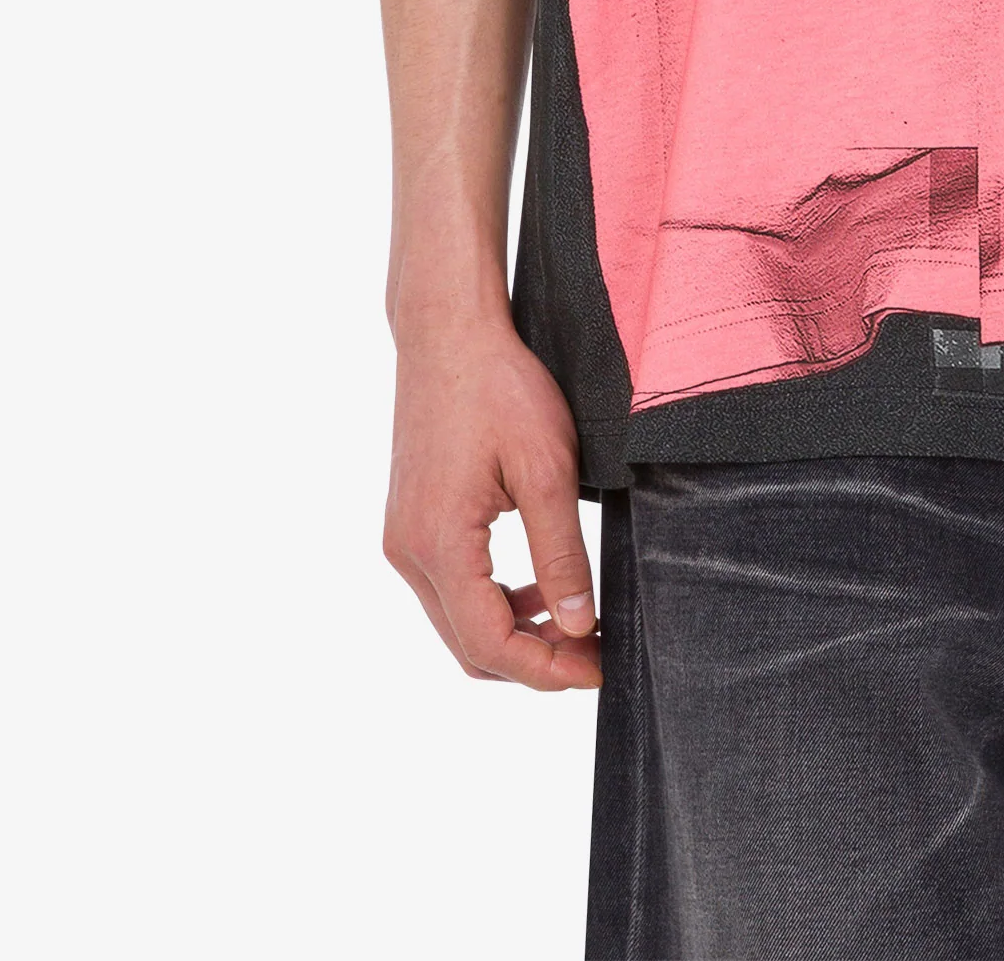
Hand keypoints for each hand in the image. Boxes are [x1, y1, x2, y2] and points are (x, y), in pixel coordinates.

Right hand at [383, 312, 601, 689]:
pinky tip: (536, 587)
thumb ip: (561, 552)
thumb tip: (578, 624)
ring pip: (457, 623)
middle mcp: (409, 553)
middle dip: (534, 661)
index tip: (600, 668)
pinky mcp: (410, 525)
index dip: (548, 670)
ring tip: (575, 623)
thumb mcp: (547, 467)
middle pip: (469, 647)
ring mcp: (403, 540)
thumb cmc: (499, 387)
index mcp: (439, 544)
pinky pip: (450, 590)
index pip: (490, 644)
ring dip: (514, 635)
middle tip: (595, 653)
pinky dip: (493, 603)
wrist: (448, 334)